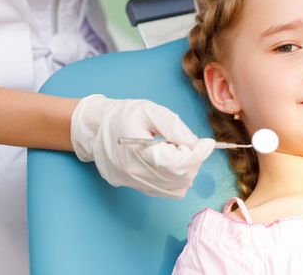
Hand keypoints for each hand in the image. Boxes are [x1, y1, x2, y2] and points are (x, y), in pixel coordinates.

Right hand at [71, 95, 214, 197]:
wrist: (94, 127)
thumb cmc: (123, 115)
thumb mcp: (149, 111)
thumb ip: (174, 126)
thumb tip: (195, 143)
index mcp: (138, 153)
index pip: (178, 163)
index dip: (198, 154)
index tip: (208, 143)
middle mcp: (135, 174)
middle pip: (180, 177)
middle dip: (193, 160)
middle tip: (189, 143)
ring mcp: (134, 184)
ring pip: (176, 188)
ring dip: (187, 170)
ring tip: (177, 150)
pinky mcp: (134, 187)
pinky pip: (166, 191)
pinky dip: (177, 179)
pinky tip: (172, 162)